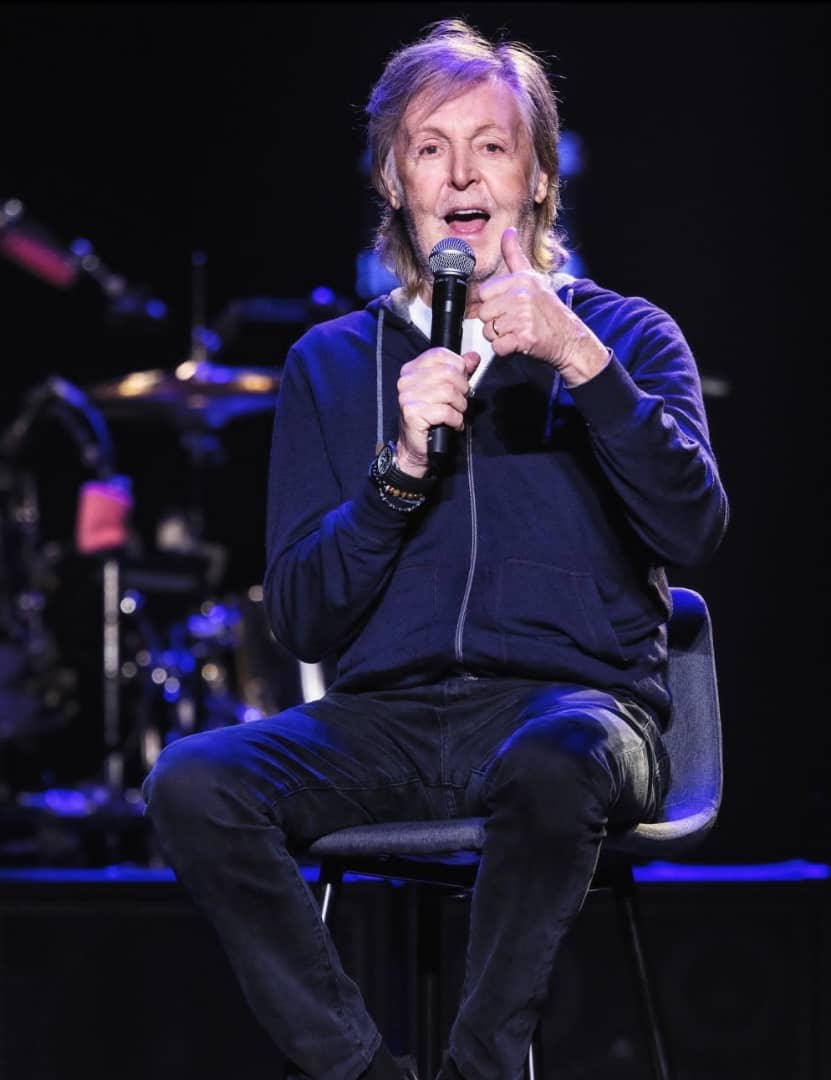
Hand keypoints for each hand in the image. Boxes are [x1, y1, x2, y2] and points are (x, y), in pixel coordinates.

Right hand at [396, 347, 480, 473]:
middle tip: (461, 402)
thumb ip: (458, 372)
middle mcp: (406, 381)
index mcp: (411, 370)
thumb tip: (473, 357)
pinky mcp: (412, 413)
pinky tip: (453, 424)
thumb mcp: (445, 390)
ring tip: (457, 414)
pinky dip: (455, 419)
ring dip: (460, 406)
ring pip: (449, 392)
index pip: (440, 354)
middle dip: (462, 389)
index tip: (461, 381)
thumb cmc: (429, 418)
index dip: (458, 367)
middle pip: (448, 373)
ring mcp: (407, 397)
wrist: (415, 446)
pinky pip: (445, 411)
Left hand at [477, 228, 608, 386]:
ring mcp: (523, 317)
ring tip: (517, 330)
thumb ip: (514, 255)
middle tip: (513, 321)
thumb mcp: (533, 277)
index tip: (507, 306)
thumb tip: (508, 231)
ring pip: (489, 331)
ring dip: (500, 336)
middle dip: (494, 321)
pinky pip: (498, 346)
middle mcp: (521, 296)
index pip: (484, 293)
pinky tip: (519, 342)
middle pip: (484, 313)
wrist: (569, 337)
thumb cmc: (548, 310)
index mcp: (521, 280)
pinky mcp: (524, 337)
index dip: (492, 303)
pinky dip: (505, 349)